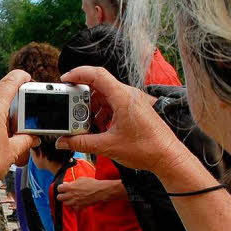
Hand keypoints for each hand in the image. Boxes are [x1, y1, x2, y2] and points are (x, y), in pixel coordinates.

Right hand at [56, 66, 184, 174]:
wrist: (168, 156)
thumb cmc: (146, 148)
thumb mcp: (107, 146)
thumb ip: (81, 143)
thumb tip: (62, 142)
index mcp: (122, 97)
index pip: (96, 74)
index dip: (78, 73)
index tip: (64, 80)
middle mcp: (128, 95)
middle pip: (98, 85)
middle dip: (82, 97)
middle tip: (72, 111)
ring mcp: (132, 101)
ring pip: (105, 96)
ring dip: (92, 107)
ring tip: (85, 124)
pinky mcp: (134, 109)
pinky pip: (113, 104)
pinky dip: (102, 113)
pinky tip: (98, 128)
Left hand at [56, 177, 123, 207]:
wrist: (100, 191)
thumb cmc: (92, 183)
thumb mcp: (81, 179)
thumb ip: (72, 182)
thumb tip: (66, 184)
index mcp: (70, 187)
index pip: (59, 188)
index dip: (60, 188)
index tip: (63, 188)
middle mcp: (71, 195)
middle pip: (59, 198)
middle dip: (61, 196)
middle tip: (64, 194)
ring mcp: (75, 202)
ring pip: (65, 204)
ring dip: (66, 201)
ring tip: (70, 199)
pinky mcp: (80, 206)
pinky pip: (73, 208)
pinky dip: (74, 206)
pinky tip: (76, 203)